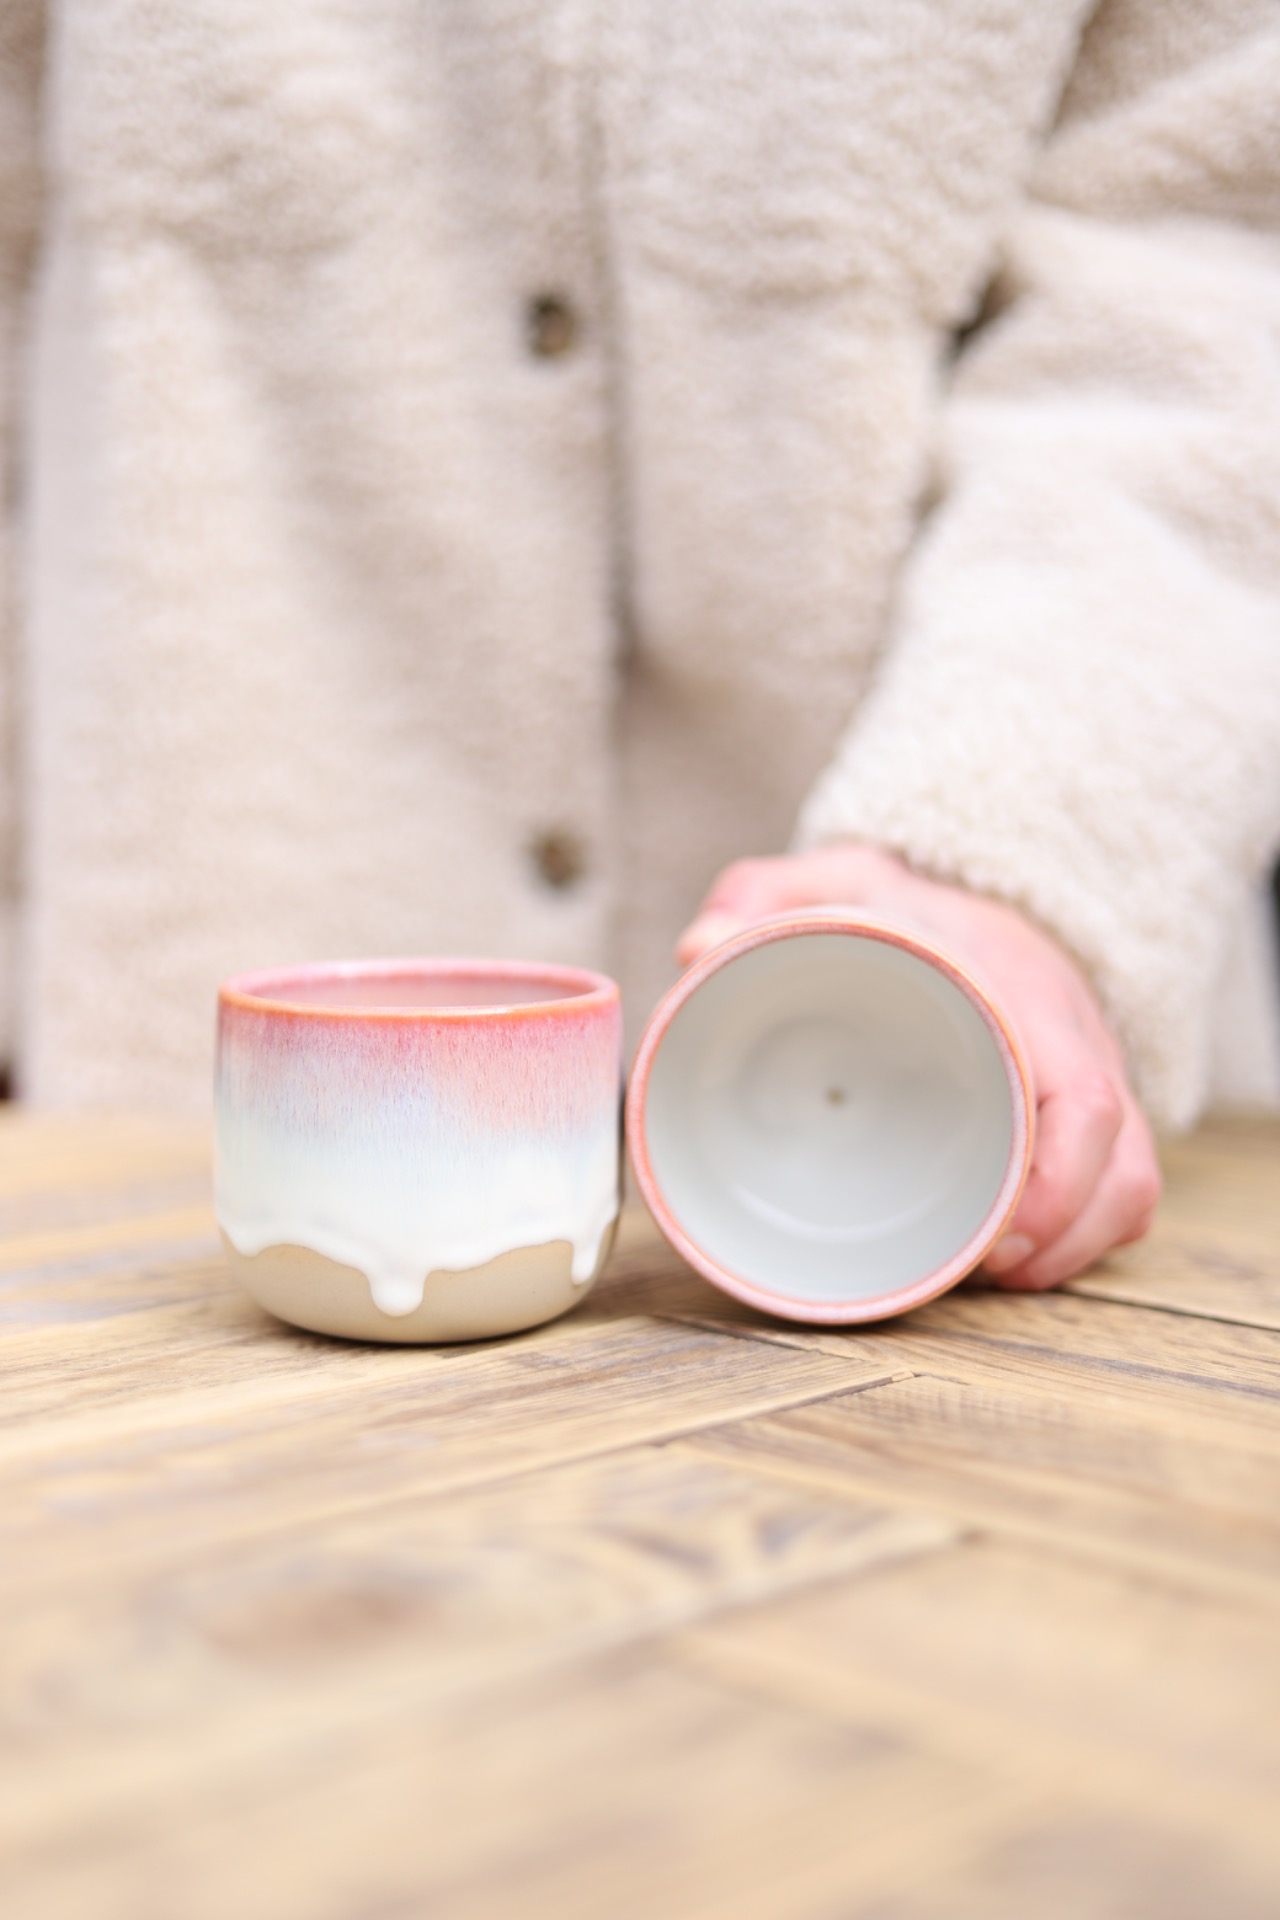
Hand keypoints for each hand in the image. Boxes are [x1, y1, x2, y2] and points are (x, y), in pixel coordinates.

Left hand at [677, 845, 1159, 1288]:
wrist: (969, 892)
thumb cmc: (904, 903)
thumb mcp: (836, 880)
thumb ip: (767, 895)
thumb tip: (698, 947)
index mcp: (1028, 995)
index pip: (1086, 1099)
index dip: (1061, 1183)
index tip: (1001, 1237)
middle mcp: (1079, 1044)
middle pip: (1121, 1165)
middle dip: (1064, 1238)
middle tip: (980, 1272)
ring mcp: (1090, 1083)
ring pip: (1127, 1188)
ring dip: (1072, 1250)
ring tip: (992, 1278)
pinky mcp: (1084, 1118)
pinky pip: (1117, 1192)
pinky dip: (1078, 1238)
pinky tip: (1013, 1261)